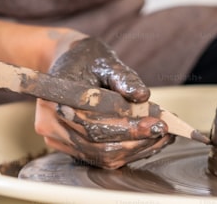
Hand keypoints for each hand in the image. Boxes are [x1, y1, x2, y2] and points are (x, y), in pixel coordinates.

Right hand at [33, 36, 173, 168]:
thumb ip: (124, 78)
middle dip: (137, 141)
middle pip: (98, 147)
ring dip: (136, 149)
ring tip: (162, 136)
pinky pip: (100, 157)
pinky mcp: (69, 146)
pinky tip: (148, 140)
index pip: (95, 126)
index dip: (128, 129)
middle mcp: (52, 125)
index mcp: (57, 100)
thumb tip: (142, 95)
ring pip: (101, 156)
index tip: (157, 124)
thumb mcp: (106, 61)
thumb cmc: (86, 58)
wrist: (67, 60)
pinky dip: (127, 150)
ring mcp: (58, 139)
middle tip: (165, 131)